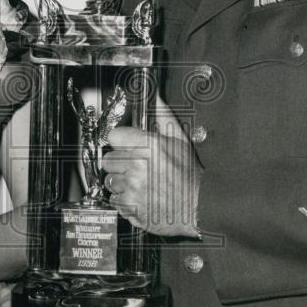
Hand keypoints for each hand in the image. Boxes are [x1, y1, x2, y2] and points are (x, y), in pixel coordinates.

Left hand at [103, 100, 200, 237]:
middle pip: (108, 159)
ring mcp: (132, 189)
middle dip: (119, 162)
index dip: (121, 140)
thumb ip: (164, 118)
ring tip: (139, 182)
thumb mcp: (181, 141)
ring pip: (110, 181)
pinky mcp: (130, 207)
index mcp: (149, 147)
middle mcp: (137, 167)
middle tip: (135, 165)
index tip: (126, 144)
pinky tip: (139, 196)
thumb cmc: (190, 177)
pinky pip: (115, 200)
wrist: (198, 208)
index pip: (114, 136)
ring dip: (120, 181)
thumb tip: (157, 99)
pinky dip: (124, 199)